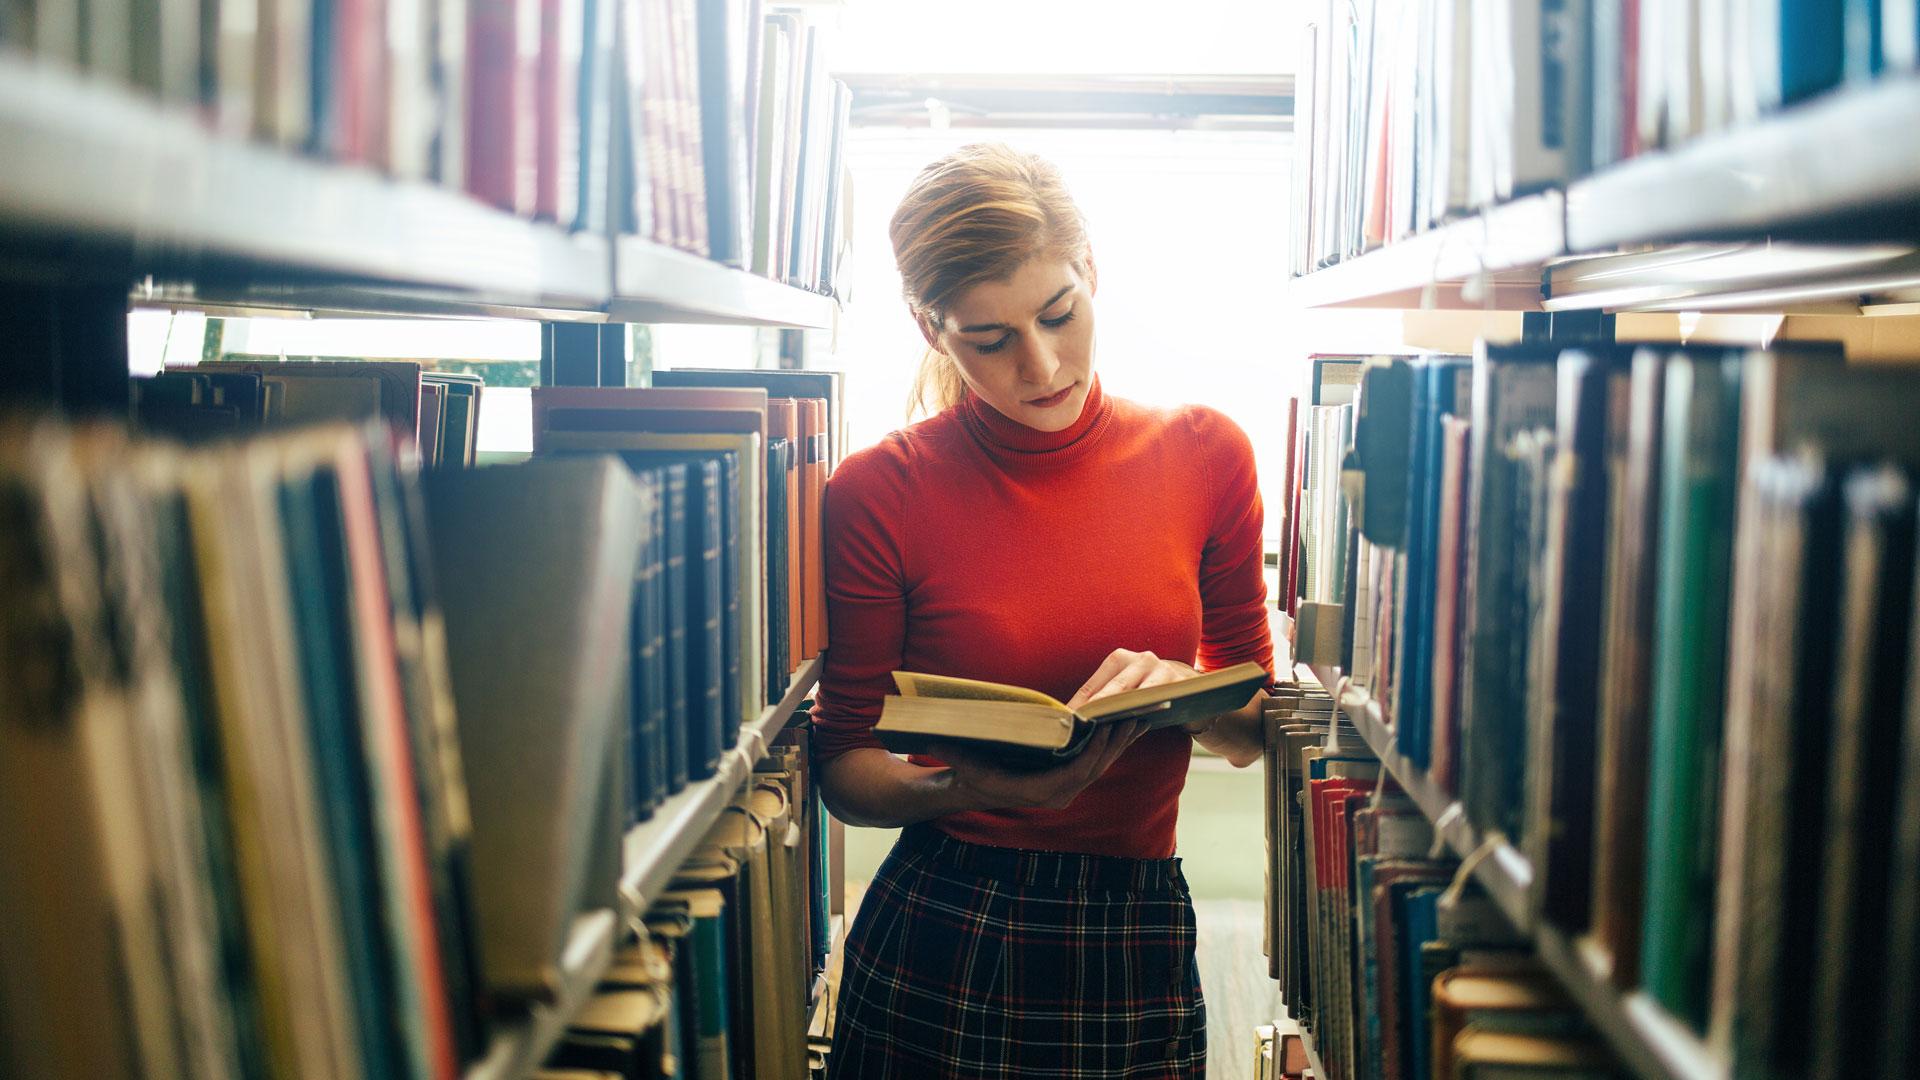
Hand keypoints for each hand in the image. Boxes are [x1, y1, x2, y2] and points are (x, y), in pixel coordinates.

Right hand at [932, 720, 1146, 810]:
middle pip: (1097, 767)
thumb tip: (933, 738)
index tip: (1110, 728)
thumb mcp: (961, 761)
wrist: (970, 789)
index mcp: (1039, 792)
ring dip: (1122, 742)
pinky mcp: (1070, 781)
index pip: (1077, 772)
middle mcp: (1058, 795)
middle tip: (1136, 714)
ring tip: (1142, 715)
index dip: (1096, 751)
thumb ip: (952, 752)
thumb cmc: (968, 771)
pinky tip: (1128, 725)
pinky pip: (1097, 763)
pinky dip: (1113, 744)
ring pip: (1102, 766)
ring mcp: (1066, 790)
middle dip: (1117, 742)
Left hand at [1069, 648, 1215, 733]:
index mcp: (1120, 659)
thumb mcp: (1125, 691)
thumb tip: (1068, 719)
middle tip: (1081, 726)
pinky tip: (1136, 729)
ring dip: (1123, 712)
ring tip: (1104, 729)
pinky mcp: (1182, 684)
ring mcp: (1164, 670)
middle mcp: (1142, 659)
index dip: (1079, 707)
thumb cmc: (1148, 692)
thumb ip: (1102, 701)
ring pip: (1140, 694)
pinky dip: (1150, 714)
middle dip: (1098, 709)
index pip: (1094, 686)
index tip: (1065, 724)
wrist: (1193, 691)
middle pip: (1115, 689)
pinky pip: (1164, 700)